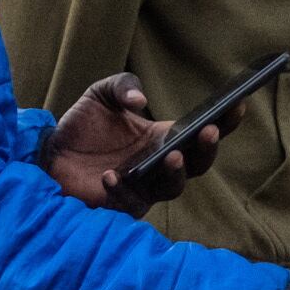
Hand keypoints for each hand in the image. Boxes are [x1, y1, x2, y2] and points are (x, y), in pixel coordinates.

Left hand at [37, 74, 214, 213]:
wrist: (50, 151)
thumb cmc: (84, 123)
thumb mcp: (103, 93)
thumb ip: (123, 86)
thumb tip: (139, 100)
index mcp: (164, 137)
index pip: (203, 132)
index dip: (225, 121)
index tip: (238, 103)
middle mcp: (160, 164)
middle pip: (197, 165)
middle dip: (206, 150)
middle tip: (207, 131)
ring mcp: (143, 187)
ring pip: (173, 189)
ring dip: (175, 173)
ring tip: (170, 155)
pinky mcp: (120, 204)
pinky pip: (130, 203)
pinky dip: (123, 190)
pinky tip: (112, 175)